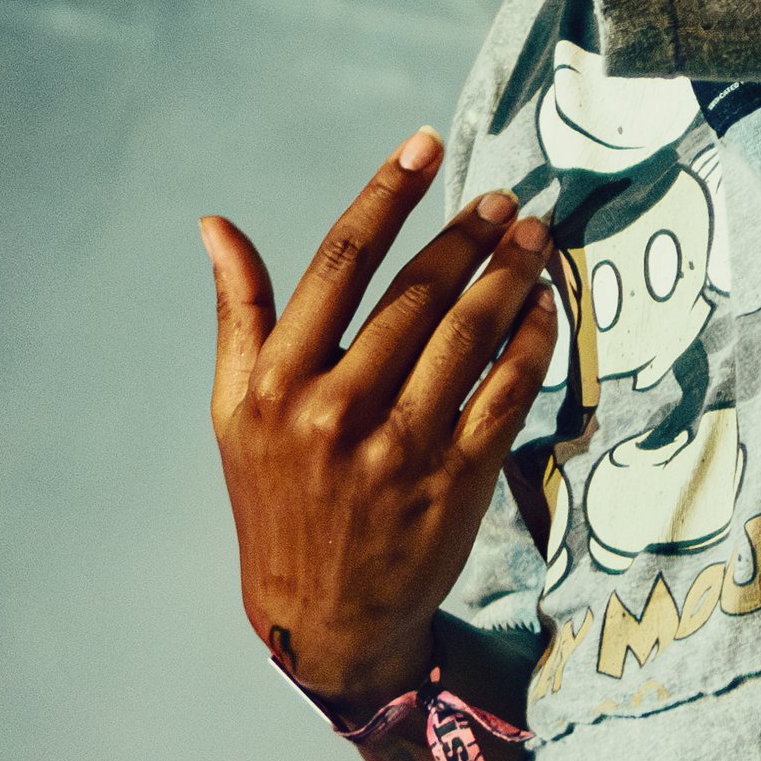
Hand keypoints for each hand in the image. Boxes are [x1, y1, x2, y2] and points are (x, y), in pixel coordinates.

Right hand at [200, 131, 557, 713]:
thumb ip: (239, 314)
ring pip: (468, 336)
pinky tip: (545, 306)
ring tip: (533, 234)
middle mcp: (335, 412)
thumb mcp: (235, 410)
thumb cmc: (276, 498)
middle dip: (467, 235)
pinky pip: (505, 394)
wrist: (320, 616)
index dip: (387, 193)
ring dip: (510, 276)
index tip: (426, 144)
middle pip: (415, 294)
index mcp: (277, 384)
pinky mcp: (454, 482)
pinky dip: (532, 342)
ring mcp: (398, 448)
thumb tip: (215, 225)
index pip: (340, 262)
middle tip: (503, 197)